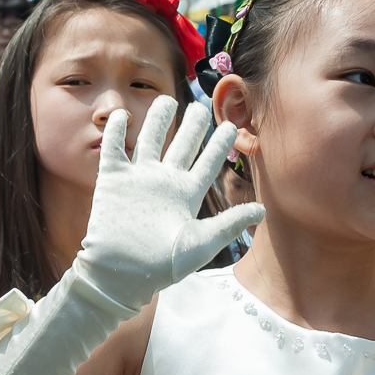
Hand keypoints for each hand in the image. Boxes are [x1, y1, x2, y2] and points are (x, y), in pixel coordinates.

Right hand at [69, 96, 263, 313]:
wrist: (120, 274)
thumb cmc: (161, 266)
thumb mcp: (201, 243)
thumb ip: (230, 223)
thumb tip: (263, 210)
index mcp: (186, 195)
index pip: (208, 163)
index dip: (219, 144)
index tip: (231, 127)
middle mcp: (164, 183)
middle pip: (181, 146)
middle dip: (192, 126)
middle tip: (201, 105)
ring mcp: (137, 179)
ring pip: (150, 140)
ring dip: (158, 120)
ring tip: (166, 100)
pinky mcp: (111, 180)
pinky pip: (114, 149)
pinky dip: (116, 130)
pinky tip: (122, 114)